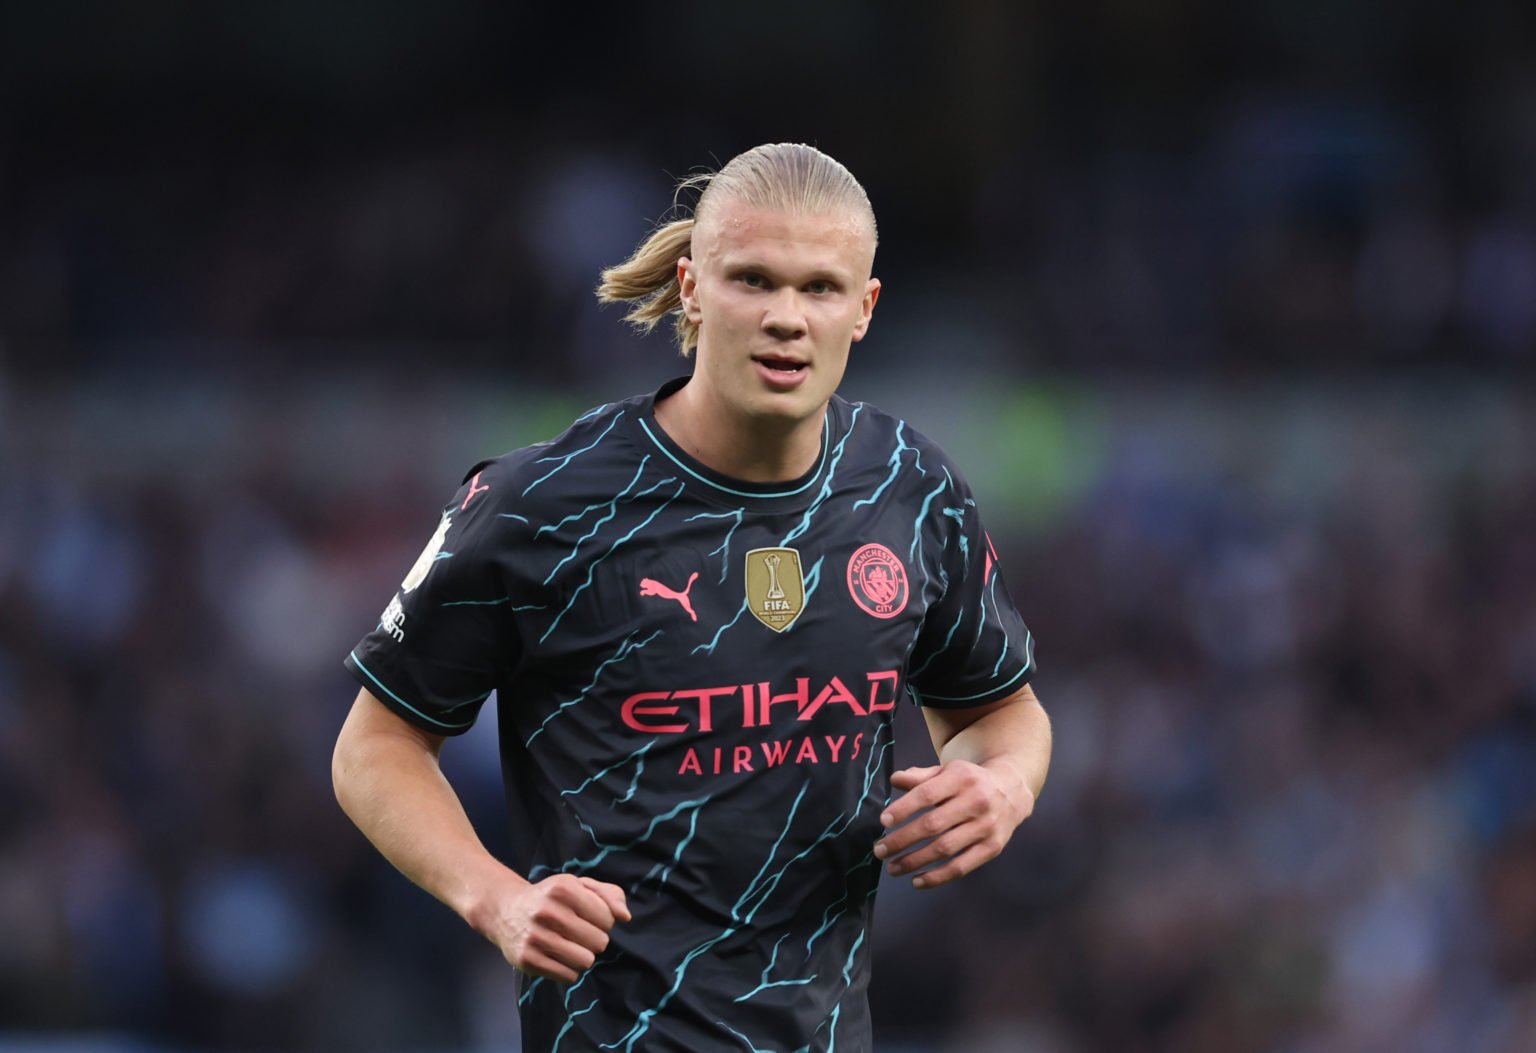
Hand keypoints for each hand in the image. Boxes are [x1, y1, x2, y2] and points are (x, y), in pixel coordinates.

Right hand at [473, 873, 630, 982]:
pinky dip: (570, 969)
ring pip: (586, 961)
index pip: (608, 918)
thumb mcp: (579, 886)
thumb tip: (625, 917)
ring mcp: (535, 937)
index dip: (604, 921)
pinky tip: (559, 956)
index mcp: (563, 888)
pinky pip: (569, 975)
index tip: (590, 917)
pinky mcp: (528, 960)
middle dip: (595, 939)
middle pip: (599, 942)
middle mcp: (547, 911)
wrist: (506, 911)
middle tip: (580, 933)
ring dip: (584, 956)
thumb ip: (609, 895)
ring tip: (571, 946)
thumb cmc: (551, 898)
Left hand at [874, 760, 1033, 888]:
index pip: (927, 795)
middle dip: (902, 840)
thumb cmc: (968, 782)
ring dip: (914, 861)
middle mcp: (976, 802)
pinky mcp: (992, 848)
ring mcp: (986, 827)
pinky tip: (917, 880)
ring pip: (944, 849)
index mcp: (961, 778)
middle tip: (880, 849)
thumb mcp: (947, 771)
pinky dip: (937, 877)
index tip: (883, 822)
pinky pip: (961, 867)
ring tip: (893, 868)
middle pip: (933, 825)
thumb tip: (894, 780)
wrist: (1011, 790)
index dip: (903, 809)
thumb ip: (920, 777)